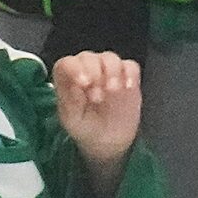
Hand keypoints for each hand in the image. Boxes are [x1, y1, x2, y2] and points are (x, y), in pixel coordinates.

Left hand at [50, 52, 141, 183]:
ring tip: (113, 91)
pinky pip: (131, 66)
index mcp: (68, 79)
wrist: (108, 141)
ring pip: (110, 58)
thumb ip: (70, 102)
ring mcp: (108, 72)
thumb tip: (74, 85)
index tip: (83, 83)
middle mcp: (87, 70)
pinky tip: (128, 87)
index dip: (75, 69)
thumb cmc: (85, 128)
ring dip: (112, 72)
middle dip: (94, 72)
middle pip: (88, 57)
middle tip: (98, 96)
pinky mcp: (127, 77)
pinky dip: (130, 74)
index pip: (67, 63)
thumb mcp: (72, 120)